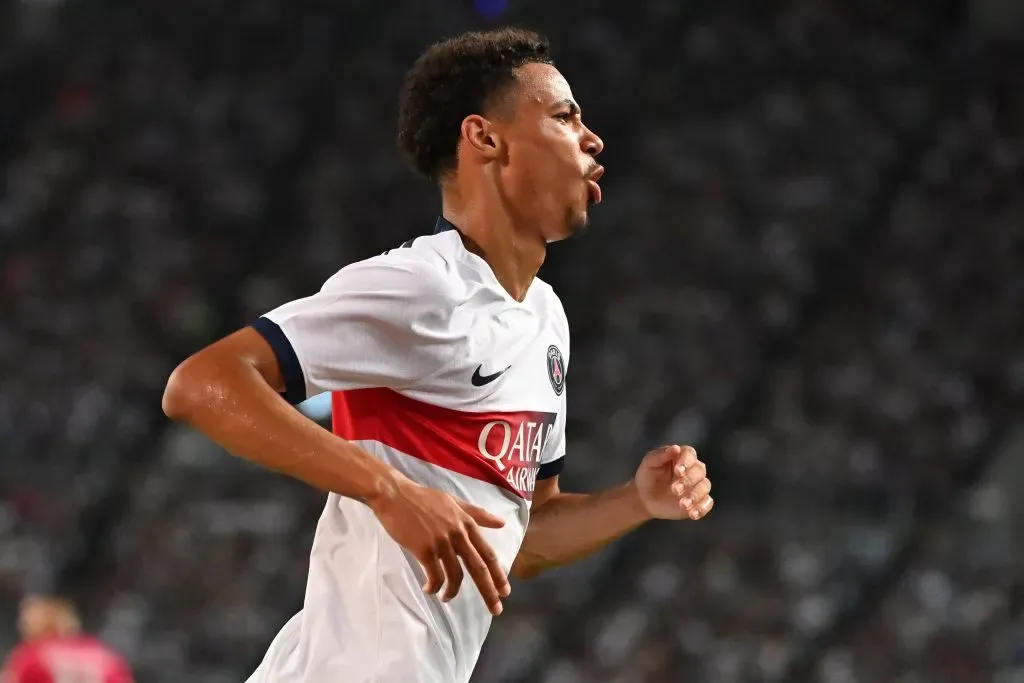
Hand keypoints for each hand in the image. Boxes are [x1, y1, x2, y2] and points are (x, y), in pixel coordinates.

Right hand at [368, 477, 510, 614]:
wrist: (395, 495)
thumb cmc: (424, 499)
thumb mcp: (454, 502)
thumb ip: (478, 514)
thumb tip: (502, 523)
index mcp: (467, 523)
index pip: (488, 553)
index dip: (498, 574)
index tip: (505, 591)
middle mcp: (458, 534)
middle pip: (478, 568)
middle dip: (489, 592)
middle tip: (496, 610)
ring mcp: (441, 543)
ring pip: (455, 576)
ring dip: (452, 592)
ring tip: (446, 597)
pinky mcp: (424, 550)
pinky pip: (434, 576)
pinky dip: (433, 587)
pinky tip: (429, 589)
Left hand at [634, 444, 712, 520]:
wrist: (645, 498)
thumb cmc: (647, 476)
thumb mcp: (650, 464)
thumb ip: (661, 455)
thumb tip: (676, 448)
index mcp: (681, 456)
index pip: (690, 454)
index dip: (686, 461)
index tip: (677, 471)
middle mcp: (693, 469)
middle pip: (699, 471)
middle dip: (688, 481)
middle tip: (674, 490)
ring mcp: (697, 485)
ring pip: (705, 487)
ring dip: (695, 496)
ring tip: (682, 505)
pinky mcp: (699, 501)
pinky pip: (707, 503)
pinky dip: (702, 508)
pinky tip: (692, 514)